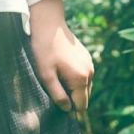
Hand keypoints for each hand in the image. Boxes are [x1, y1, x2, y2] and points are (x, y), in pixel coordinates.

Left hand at [27, 0, 93, 114]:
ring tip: (57, 80)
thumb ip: (57, 94)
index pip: (81, 106)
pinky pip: (83, 76)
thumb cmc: (44, 49)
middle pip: (84, 97)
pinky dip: (75, 79)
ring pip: (84, 87)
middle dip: (72, 100)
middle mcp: (90, 72)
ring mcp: (90, 63)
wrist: (49, 24)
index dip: (70, 110)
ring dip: (73, 89)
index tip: (58, 107)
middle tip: (55, 93)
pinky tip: (61, 71)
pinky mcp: (86, 57)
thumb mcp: (46, 75)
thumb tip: (67, 109)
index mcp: (81, 79)